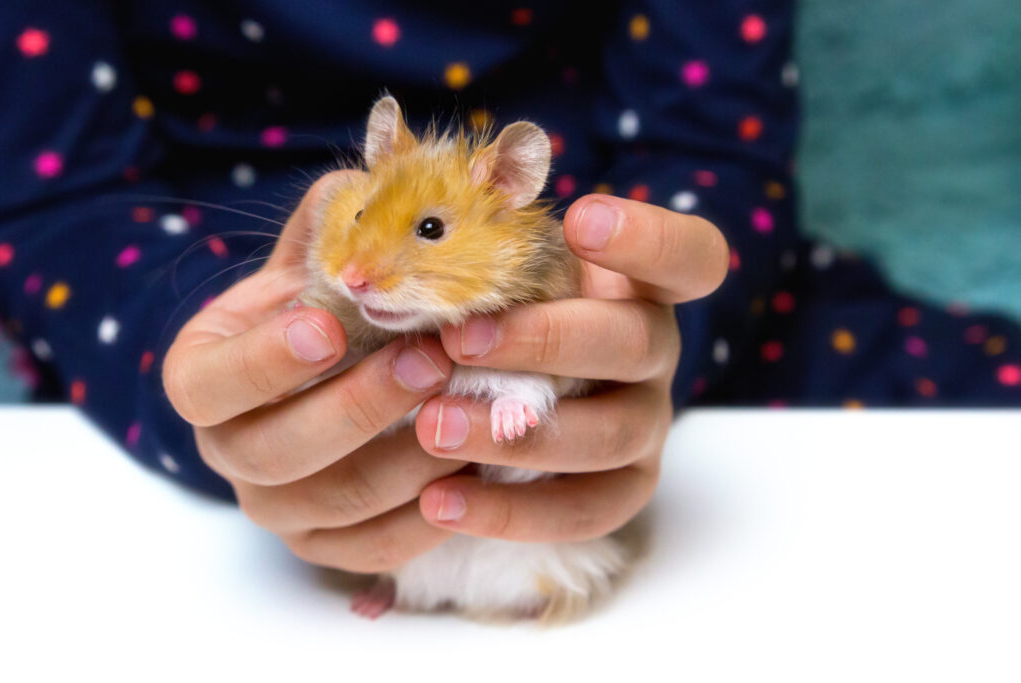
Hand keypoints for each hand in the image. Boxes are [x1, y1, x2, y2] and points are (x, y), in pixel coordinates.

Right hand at [163, 171, 465, 572]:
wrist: (333, 380)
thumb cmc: (324, 309)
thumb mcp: (315, 261)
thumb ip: (332, 221)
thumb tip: (370, 177)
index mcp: (205, 380)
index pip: (213, 385)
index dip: (266, 361)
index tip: (328, 326)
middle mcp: (228, 452)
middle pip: (281, 451)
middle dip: (361, 406)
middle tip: (431, 362)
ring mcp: (277, 508)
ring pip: (343, 499)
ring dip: (413, 456)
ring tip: (474, 409)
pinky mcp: (328, 546)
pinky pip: (380, 546)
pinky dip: (433, 512)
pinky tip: (478, 469)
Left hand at [413, 194, 727, 541]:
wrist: (497, 405)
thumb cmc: (488, 315)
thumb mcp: (487, 270)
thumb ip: (460, 239)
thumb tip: (366, 190)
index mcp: (637, 286)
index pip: (687, 254)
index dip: (648, 237)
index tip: (579, 220)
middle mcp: (654, 352)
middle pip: (637, 341)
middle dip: (546, 341)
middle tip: (457, 341)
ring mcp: (646, 423)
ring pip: (612, 433)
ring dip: (519, 433)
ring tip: (432, 427)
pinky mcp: (623, 489)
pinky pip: (585, 510)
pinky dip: (512, 512)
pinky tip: (439, 502)